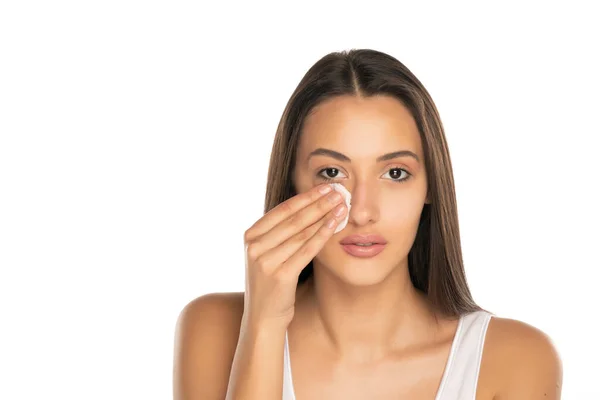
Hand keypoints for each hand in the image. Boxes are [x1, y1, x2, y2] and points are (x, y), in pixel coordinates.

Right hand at [242, 183, 347, 327]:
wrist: (263, 316)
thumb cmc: (271, 282)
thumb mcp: (266, 253)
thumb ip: (279, 232)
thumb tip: (309, 205)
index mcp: (250, 236)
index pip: (282, 210)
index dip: (305, 197)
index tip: (324, 187)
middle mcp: (254, 246)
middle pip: (293, 219)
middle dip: (318, 203)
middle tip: (338, 192)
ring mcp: (265, 261)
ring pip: (301, 233)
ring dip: (324, 216)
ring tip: (341, 206)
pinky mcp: (280, 276)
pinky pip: (306, 250)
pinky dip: (322, 235)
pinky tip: (335, 225)